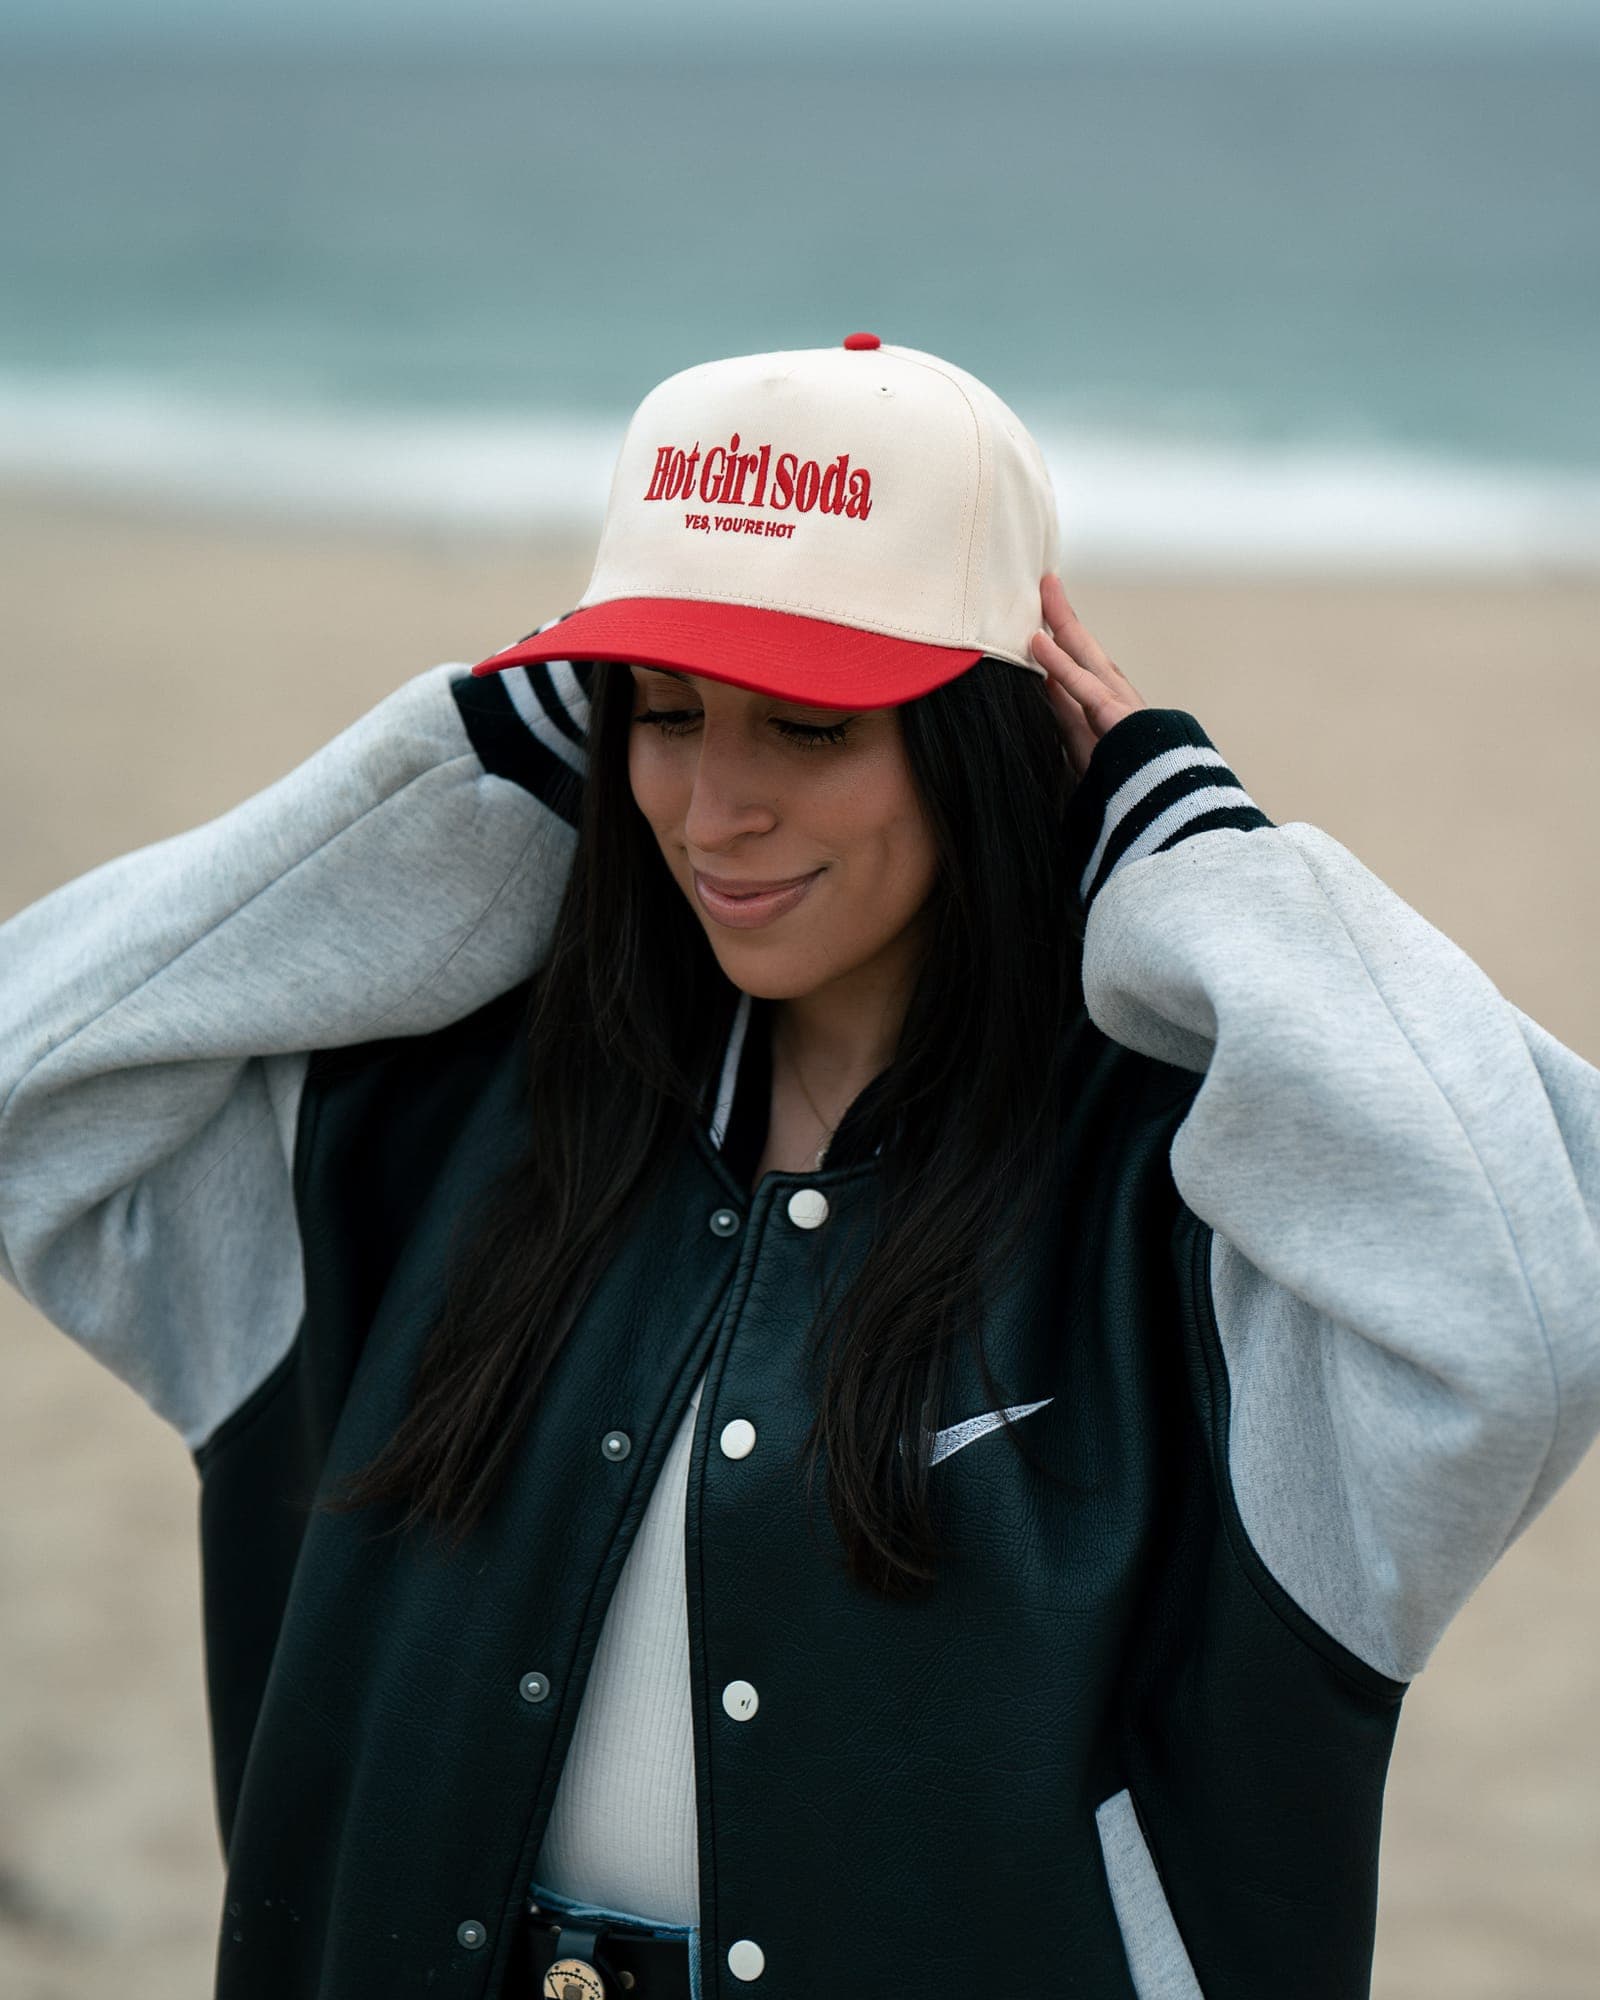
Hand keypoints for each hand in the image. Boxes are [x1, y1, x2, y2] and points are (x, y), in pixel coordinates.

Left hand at [1028, 573, 1147, 780]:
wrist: (1162, 810)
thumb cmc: (1124, 788)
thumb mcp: (1084, 750)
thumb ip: (1066, 716)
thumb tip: (1047, 682)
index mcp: (1111, 709)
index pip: (1083, 666)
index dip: (1063, 640)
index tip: (1042, 621)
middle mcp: (1118, 699)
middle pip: (1086, 649)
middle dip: (1065, 617)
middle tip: (1047, 584)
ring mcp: (1119, 706)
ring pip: (1086, 656)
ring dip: (1063, 623)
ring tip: (1045, 591)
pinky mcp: (1116, 720)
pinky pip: (1083, 687)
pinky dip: (1059, 662)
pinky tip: (1039, 639)